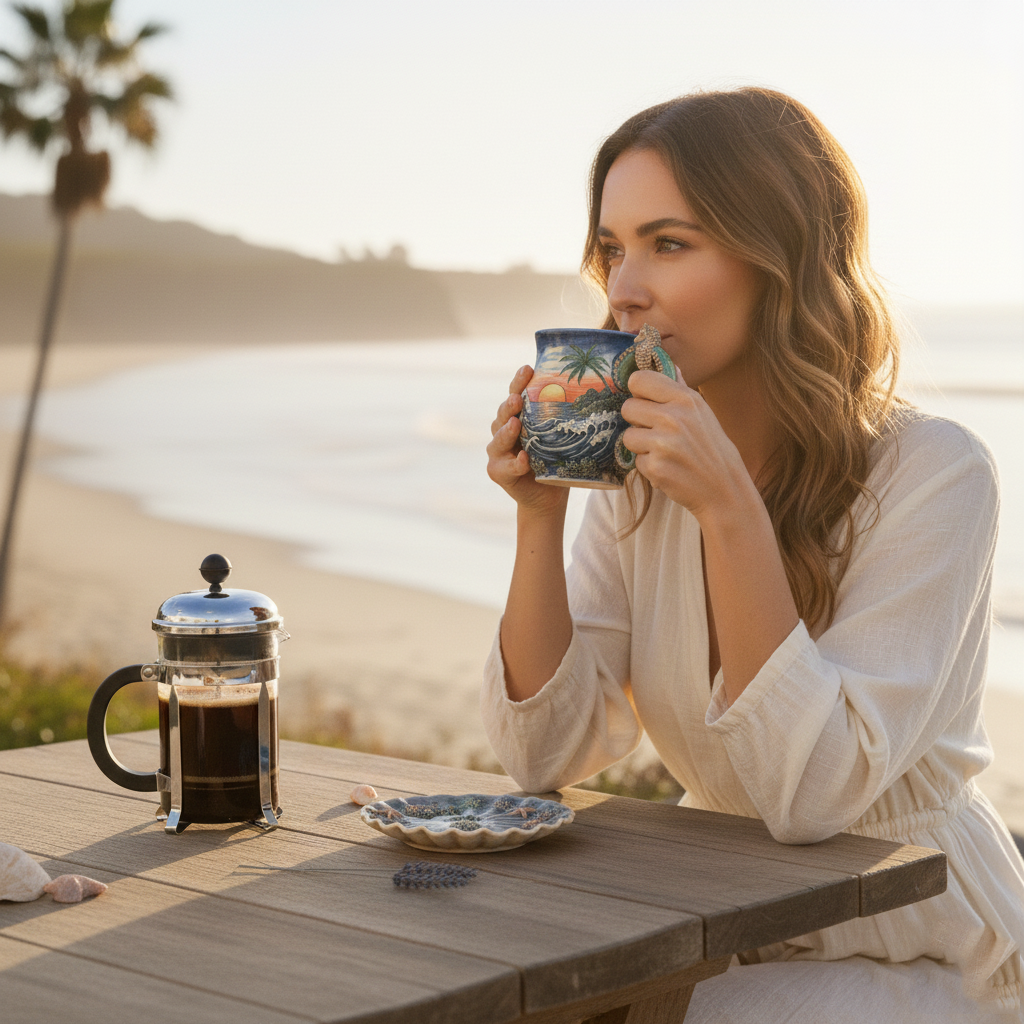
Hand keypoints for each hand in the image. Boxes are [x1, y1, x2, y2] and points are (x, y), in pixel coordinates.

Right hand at [487, 365, 568, 518]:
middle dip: (509, 405)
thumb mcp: (562, 436)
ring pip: (498, 439)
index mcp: (518, 416)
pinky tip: (524, 459)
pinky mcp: (498, 471)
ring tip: (515, 424)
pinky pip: (506, 466)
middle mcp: (503, 430)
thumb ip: (566, 418)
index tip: (528, 368)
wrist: (548, 495)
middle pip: (503, 413)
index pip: (516, 394)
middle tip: (517, 398)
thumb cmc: (557, 460)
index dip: (519, 381)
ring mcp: (498, 452)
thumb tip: (598, 391)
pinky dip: (515, 463)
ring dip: (506, 431)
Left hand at [620, 370, 750, 519]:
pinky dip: (648, 466)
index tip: (645, 401)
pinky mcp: (655, 467)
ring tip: (664, 452)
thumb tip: (667, 363)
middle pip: (628, 407)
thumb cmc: (711, 448)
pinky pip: (636, 460)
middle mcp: (674, 417)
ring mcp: (664, 443)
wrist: (724, 488)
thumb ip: (680, 388)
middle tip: (656, 432)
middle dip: (637, 421)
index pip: (639, 379)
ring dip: (641, 446)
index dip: (638, 391)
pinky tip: (668, 468)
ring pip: (628, 436)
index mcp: (685, 399)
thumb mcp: (702, 412)